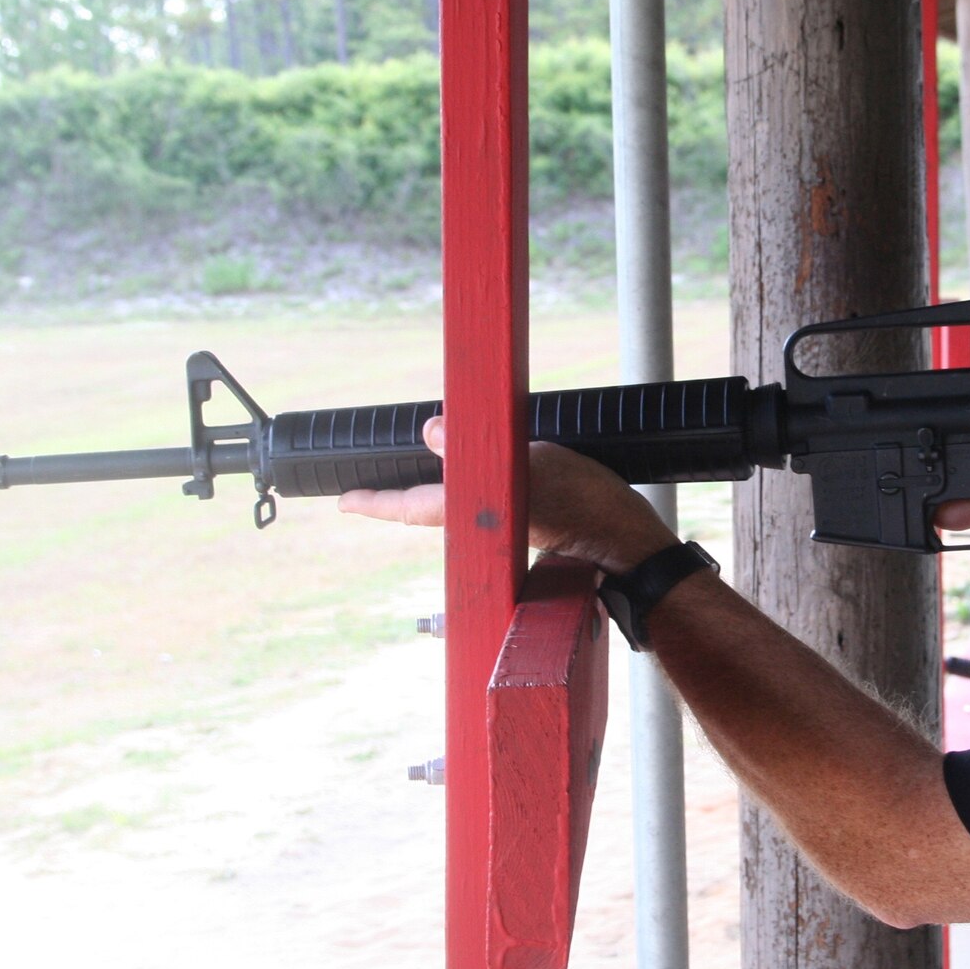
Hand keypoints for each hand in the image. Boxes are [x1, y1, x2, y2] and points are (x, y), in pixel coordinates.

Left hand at [338, 417, 676, 574]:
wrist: (626, 539)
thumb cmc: (587, 504)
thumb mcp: (533, 462)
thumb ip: (478, 445)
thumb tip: (432, 429)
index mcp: (474, 515)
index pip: (409, 506)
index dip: (374, 503)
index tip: (343, 502)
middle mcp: (481, 527)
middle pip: (425, 511)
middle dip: (397, 500)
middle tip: (366, 492)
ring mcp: (501, 529)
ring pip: (452, 509)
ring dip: (431, 496)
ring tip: (412, 481)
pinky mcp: (525, 525)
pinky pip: (480, 506)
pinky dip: (466, 493)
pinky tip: (472, 479)